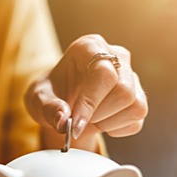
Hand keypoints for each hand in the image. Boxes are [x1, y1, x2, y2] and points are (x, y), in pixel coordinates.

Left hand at [25, 34, 147, 150]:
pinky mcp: (138, 96)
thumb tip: (63, 121)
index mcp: (89, 47)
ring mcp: (131, 76)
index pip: (103, 72)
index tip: (75, 124)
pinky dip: (116, 129)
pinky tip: (100, 122)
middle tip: (77, 119)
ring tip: (88, 118)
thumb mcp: (37, 99)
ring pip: (135, 105)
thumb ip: (47, 108)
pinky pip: (137, 120)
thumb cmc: (50, 94)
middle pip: (123, 90)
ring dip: (107, 122)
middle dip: (98, 114)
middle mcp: (116, 56)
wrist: (62, 104)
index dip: (91, 102)